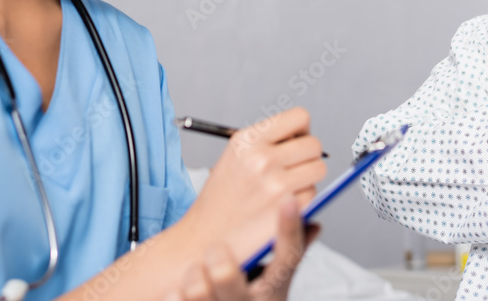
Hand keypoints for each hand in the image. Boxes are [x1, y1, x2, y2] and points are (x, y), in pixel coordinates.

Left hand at [165, 195, 320, 300]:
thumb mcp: (276, 283)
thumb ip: (291, 252)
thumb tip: (313, 222)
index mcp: (274, 291)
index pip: (288, 256)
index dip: (289, 227)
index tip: (288, 198)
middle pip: (228, 275)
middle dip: (218, 256)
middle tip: (216, 248)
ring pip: (197, 289)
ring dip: (193, 275)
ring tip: (195, 270)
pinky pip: (175, 300)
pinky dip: (174, 293)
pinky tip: (179, 290)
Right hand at [182, 108, 326, 263]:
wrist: (204, 237)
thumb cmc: (221, 199)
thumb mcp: (235, 156)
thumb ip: (267, 141)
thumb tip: (303, 136)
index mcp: (247, 140)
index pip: (299, 117)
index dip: (301, 132)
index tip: (295, 144)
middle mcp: (261, 158)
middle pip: (314, 144)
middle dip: (308, 157)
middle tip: (292, 170)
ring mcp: (275, 183)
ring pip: (318, 169)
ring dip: (308, 179)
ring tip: (286, 189)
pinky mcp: (286, 209)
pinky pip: (312, 194)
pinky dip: (304, 201)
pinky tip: (281, 206)